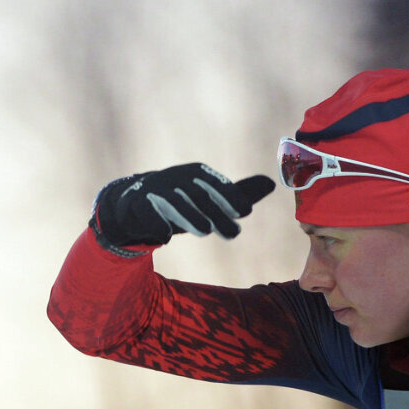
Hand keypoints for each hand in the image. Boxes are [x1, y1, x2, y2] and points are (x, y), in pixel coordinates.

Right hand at [92, 163, 274, 246]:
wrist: (137, 203)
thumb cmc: (184, 201)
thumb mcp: (212, 196)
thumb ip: (239, 193)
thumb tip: (272, 183)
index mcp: (196, 172)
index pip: (216, 183)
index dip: (230, 196)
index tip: (244, 212)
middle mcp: (176, 177)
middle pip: (198, 195)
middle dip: (216, 213)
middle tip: (233, 233)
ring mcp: (155, 190)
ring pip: (173, 203)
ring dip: (189, 217)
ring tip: (205, 231)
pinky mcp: (137, 205)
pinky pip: (147, 214)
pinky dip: (156, 224)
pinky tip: (165, 236)